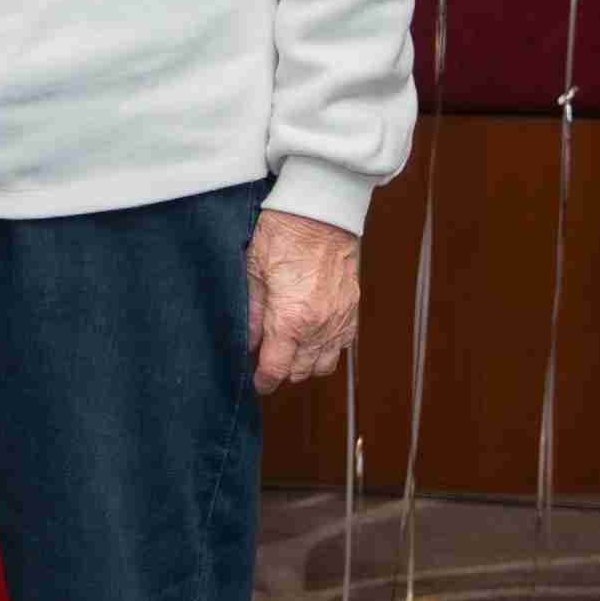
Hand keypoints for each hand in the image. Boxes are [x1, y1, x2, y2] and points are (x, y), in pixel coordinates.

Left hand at [246, 209, 360, 393]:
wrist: (322, 216)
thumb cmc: (283, 237)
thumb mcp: (252, 273)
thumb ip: (251, 314)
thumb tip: (247, 342)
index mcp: (290, 320)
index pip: (277, 368)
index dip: (264, 381)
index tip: (257, 384)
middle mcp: (319, 327)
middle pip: (301, 370)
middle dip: (283, 372)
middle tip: (265, 362)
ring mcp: (339, 320)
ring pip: (324, 363)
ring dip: (305, 364)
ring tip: (287, 353)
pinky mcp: (352, 311)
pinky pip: (341, 346)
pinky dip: (325, 350)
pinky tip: (311, 340)